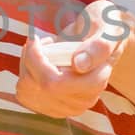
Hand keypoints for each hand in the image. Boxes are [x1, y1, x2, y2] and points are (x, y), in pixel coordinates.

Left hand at [15, 0, 134, 118]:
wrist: (100, 37)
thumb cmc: (106, 28)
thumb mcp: (109, 28)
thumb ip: (99, 46)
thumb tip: (79, 65)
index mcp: (96, 82)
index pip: (53, 84)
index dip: (36, 60)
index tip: (38, 38)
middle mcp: (83, 100)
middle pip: (38, 87)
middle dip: (30, 60)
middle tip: (38, 40)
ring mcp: (68, 106)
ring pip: (27, 91)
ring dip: (26, 66)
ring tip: (40, 49)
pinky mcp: (53, 106)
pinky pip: (25, 95)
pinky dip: (25, 75)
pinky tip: (37, 62)